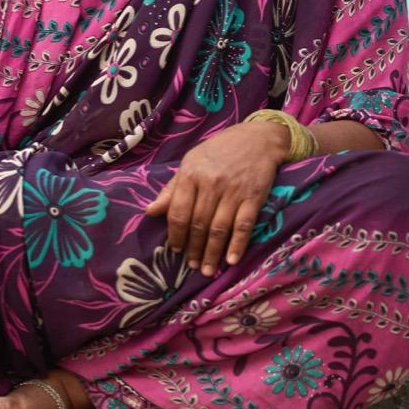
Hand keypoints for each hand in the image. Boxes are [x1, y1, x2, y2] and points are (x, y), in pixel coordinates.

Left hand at [145, 121, 289, 274]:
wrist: (257, 139)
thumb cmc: (218, 152)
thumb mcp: (190, 163)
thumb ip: (172, 189)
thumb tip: (151, 212)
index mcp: (191, 175)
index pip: (178, 211)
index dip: (175, 234)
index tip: (175, 249)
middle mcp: (211, 184)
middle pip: (198, 223)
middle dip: (193, 248)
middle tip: (191, 265)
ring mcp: (234, 192)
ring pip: (219, 228)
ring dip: (212, 252)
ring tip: (206, 269)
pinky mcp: (254, 197)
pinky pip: (244, 225)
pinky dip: (238, 245)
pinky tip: (231, 260)